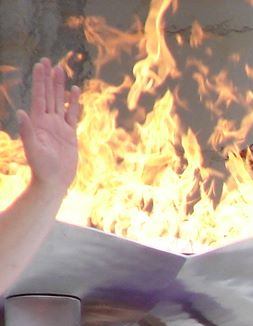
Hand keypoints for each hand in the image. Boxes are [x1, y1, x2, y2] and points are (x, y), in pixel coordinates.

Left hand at [18, 58, 79, 195]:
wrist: (54, 180)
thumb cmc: (41, 167)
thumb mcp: (33, 149)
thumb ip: (27, 131)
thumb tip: (21, 113)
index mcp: (38, 121)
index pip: (40, 96)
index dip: (40, 80)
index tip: (41, 65)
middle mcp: (48, 120)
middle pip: (49, 94)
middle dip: (49, 78)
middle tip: (49, 61)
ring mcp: (59, 126)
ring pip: (60, 101)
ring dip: (60, 86)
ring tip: (61, 70)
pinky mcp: (70, 133)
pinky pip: (72, 114)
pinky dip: (74, 102)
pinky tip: (74, 92)